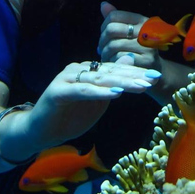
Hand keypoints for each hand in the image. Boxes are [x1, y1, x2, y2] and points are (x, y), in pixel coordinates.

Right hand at [26, 55, 158, 147]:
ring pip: (99, 79)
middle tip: (153, 78)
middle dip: (133, 75)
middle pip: (110, 72)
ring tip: (140, 85)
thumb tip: (130, 61)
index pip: (115, 70)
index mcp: (88, 72)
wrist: (39, 132)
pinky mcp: (58, 91)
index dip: (135, 73)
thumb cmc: (69, 118)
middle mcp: (78, 70)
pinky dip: (99, 92)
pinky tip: (115, 93)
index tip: (156, 77)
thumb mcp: (97, 102)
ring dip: (121, 81)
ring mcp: (67, 78)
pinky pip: (82, 90)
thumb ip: (112, 85)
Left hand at [98, 2, 161, 72]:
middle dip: (102, 41)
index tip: (104, 35)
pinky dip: (112, 61)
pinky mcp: (146, 61)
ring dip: (105, 53)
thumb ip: (116, 19)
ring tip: (106, 57)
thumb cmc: (139, 48)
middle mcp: (146, 30)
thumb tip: (103, 4)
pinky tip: (113, 63)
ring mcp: (147, 46)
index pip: (114, 16)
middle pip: (111, 30)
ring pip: (113, 45)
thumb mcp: (130, 32)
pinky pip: (119, 58)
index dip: (103, 25)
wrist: (155, 69)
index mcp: (142, 20)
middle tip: (101, 48)